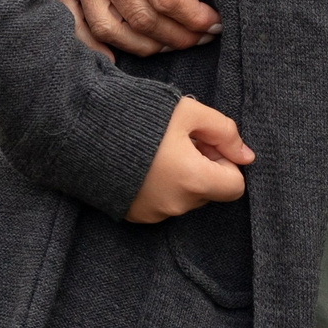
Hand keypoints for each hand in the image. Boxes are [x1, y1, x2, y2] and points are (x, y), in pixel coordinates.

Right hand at [46, 0, 218, 57]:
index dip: (194, 17)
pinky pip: (74, 25)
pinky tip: (117, 56)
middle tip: (201, 38)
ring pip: (112, 30)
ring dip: (145, 46)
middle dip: (179, 36)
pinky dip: (95, 47)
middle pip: (144, 19)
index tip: (214, 23)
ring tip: (169, 45)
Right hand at [126, 96, 254, 222]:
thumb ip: (225, 132)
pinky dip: (160, 186)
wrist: (81, 130)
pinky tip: (143, 163)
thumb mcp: (189, 111)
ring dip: (181, 176)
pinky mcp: (134, 216)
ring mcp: (153, 214)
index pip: (235, 186)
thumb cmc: (139, 116)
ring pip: (185, 197)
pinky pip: (162, 203)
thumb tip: (246, 156)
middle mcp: (176, 205)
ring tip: (157, 150)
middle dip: (203, 167)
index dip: (225, 161)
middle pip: (209, 191)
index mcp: (194, 180)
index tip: (204, 143)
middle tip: (179, 141)